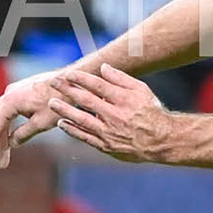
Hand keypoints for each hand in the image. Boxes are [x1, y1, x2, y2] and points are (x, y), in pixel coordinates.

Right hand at [0, 72, 64, 168]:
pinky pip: (10, 108)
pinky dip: (8, 122)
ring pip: (1, 114)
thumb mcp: (42, 122)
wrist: (76, 80)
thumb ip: (24, 133)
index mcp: (10, 101)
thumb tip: (12, 143)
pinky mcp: (24, 90)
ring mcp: (16, 90)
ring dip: (0, 132)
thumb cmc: (62, 100)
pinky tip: (8, 135)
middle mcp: (9, 93)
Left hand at [46, 65, 174, 162]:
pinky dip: (72, 130)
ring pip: (82, 119)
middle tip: (53, 82)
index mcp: (124, 100)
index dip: (81, 79)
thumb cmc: (151, 112)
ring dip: (64, 110)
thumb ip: (121, 79)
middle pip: (86, 100)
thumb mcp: (142, 90)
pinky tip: (62, 123)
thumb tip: (103, 67)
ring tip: (51, 103)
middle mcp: (115, 115)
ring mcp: (109, 132)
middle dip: (67, 90)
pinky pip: (85, 137)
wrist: (161, 140)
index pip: (98, 86)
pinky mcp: (106, 145)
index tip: (68, 74)